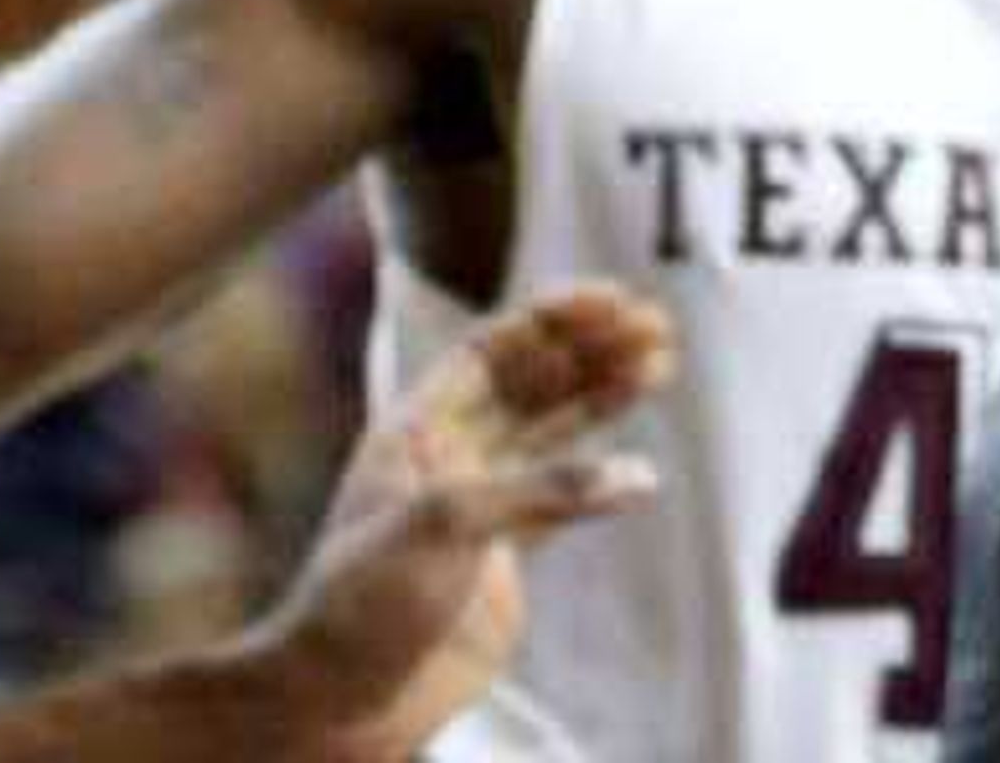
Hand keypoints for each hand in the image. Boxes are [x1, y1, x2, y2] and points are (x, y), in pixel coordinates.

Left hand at [234, 288, 669, 762]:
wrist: (339, 701)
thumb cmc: (366, 600)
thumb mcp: (447, 525)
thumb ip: (543, 491)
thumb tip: (637, 474)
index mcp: (417, 426)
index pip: (493, 348)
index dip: (553, 319)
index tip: (614, 298)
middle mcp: (448, 455)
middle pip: (531, 382)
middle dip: (591, 350)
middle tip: (655, 324)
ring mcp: (476, 507)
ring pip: (551, 434)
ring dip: (603, 397)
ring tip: (660, 364)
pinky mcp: (499, 561)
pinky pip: (559, 502)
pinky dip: (600, 482)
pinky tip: (639, 471)